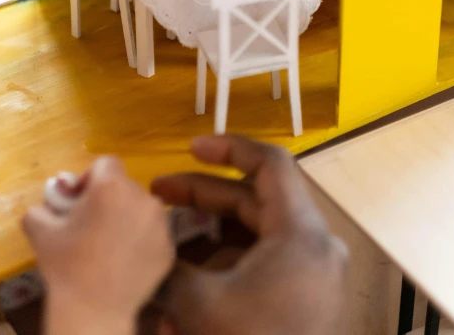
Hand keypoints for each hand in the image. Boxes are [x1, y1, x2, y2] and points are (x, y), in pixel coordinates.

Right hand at [23, 156, 173, 334]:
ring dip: (127, 217)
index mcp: (111, 186)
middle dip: (109, 199)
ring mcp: (161, 222)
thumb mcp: (40, 231)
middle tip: (92, 225)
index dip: (90, 177)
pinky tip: (124, 261)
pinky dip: (141, 241)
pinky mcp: (169, 247)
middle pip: (124, 186)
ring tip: (110, 245)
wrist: (94, 311)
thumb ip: (41, 207)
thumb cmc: (66, 267)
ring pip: (142, 208)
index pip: (105, 162)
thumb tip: (48, 202)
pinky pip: (153, 233)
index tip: (79, 201)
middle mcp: (142, 196)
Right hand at [152, 136, 347, 334]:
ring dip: (208, 234)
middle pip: (255, 199)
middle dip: (203, 195)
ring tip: (164, 240)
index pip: (270, 164)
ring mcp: (311, 273)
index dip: (229, 147)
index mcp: (301, 233)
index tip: (192, 147)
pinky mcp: (304, 297)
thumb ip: (168, 269)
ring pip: (254, 234)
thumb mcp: (201, 307)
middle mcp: (313, 245)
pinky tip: (186, 282)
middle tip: (158, 193)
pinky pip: (261, 264)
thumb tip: (139, 246)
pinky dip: (225, 264)